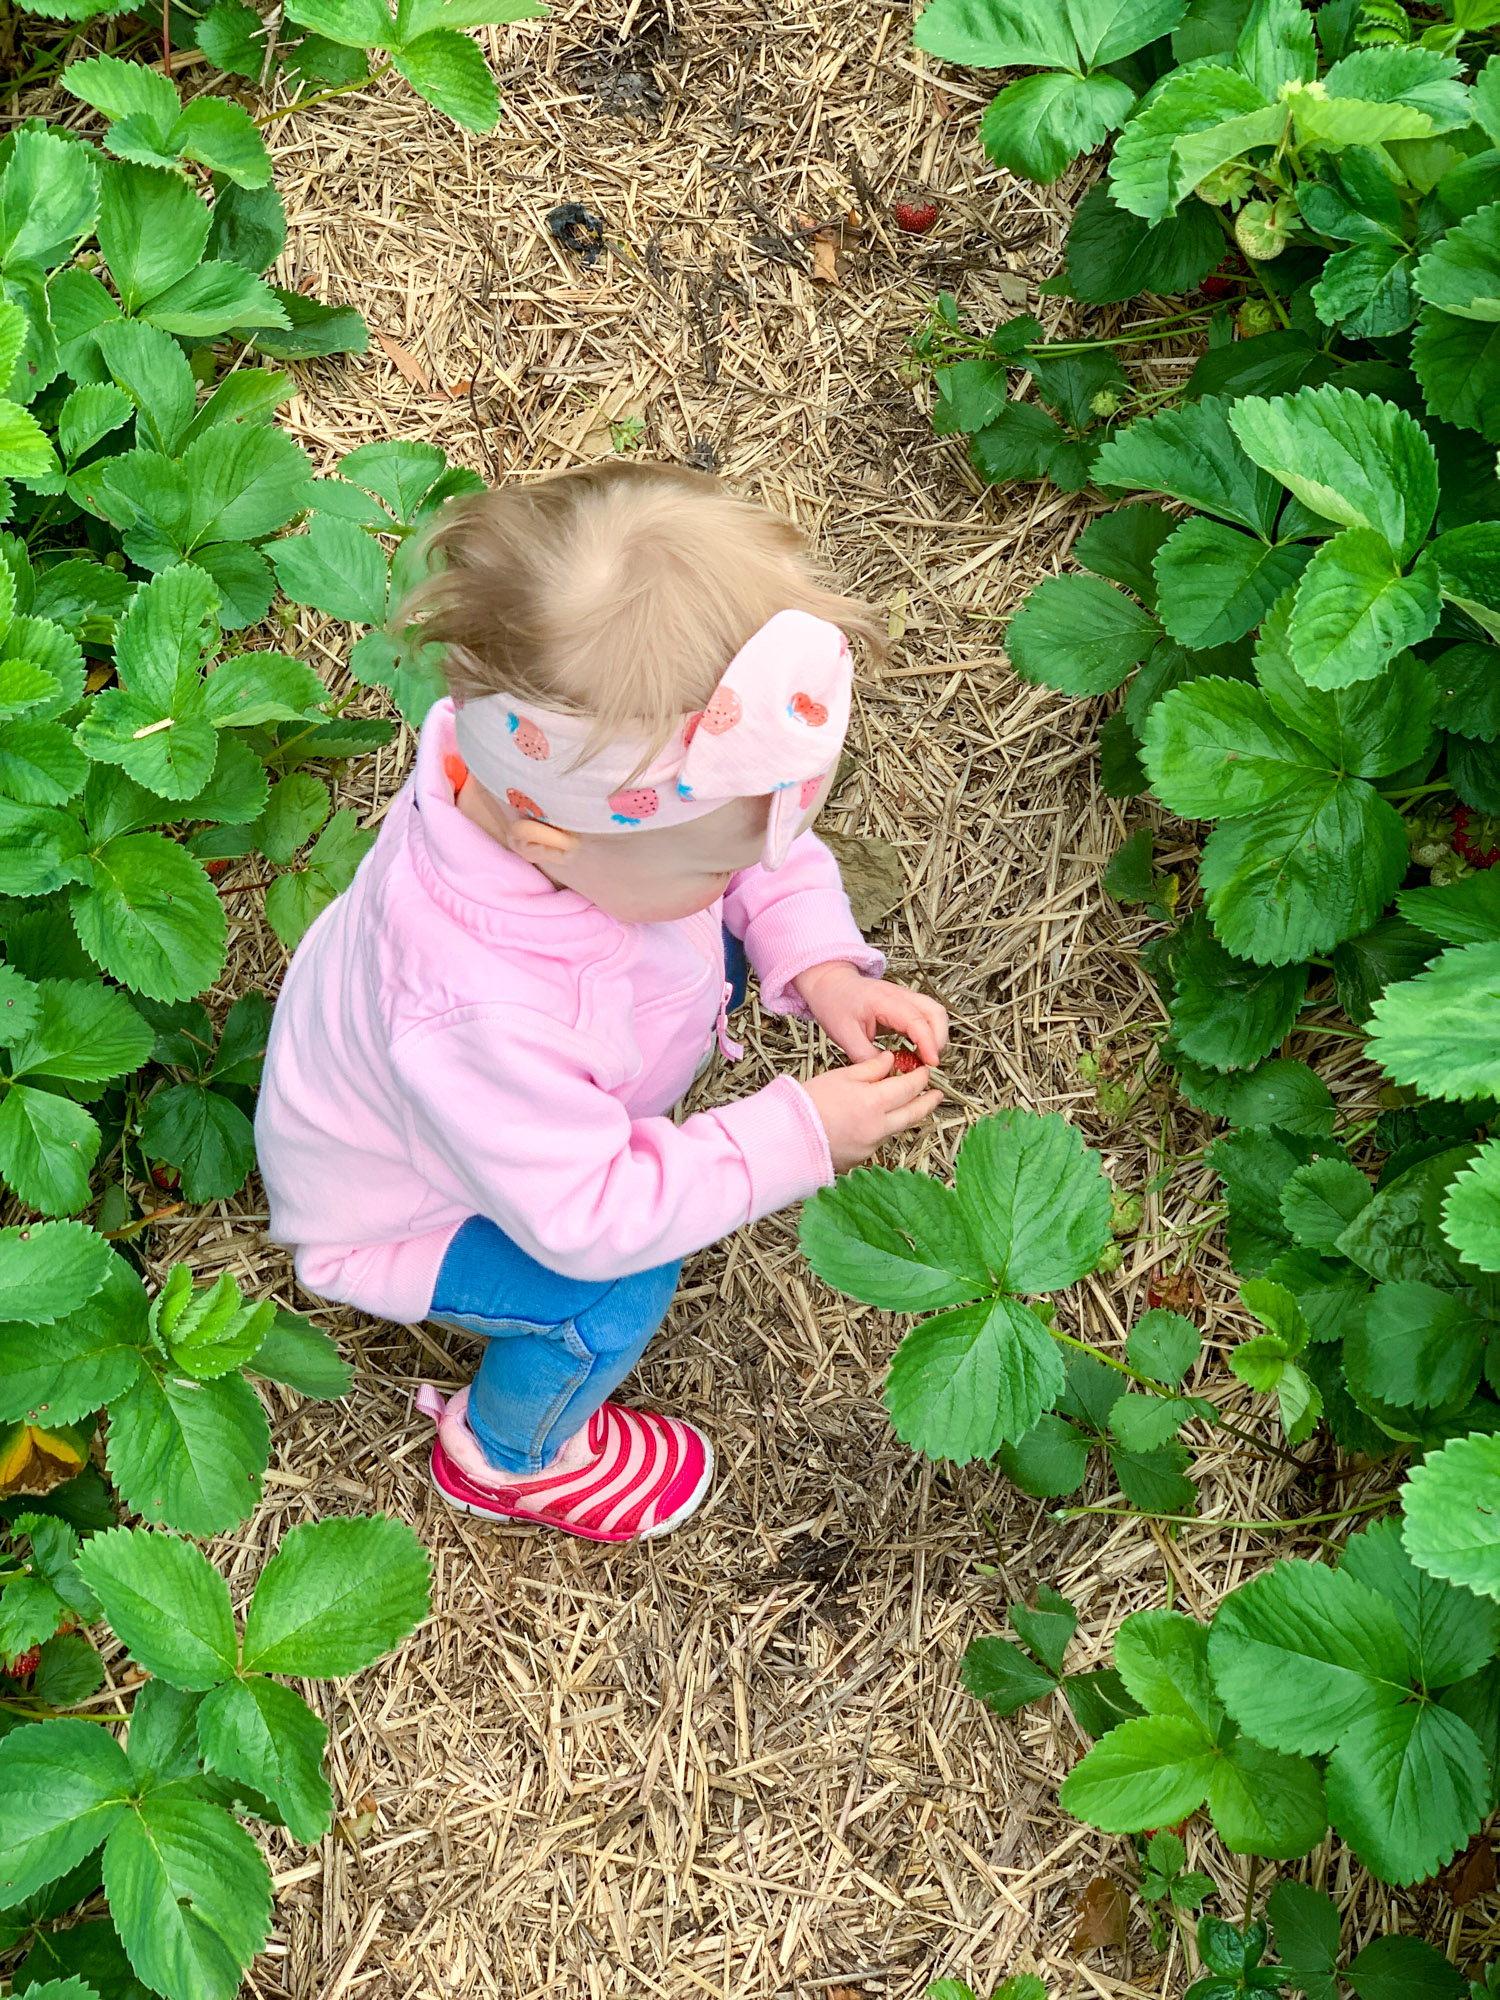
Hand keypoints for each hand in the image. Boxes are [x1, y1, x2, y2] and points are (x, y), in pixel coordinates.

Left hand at [792, 960, 949, 1066]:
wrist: (830, 984)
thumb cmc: (834, 1004)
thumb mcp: (845, 1035)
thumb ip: (867, 1057)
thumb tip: (888, 1075)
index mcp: (884, 1001)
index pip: (917, 1021)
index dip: (928, 1043)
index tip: (931, 1063)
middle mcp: (900, 995)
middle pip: (935, 1013)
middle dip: (939, 1040)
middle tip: (928, 1063)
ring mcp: (905, 996)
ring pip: (935, 1013)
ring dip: (937, 1036)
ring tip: (924, 1058)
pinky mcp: (905, 1003)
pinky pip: (927, 1015)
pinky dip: (929, 1033)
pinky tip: (917, 1050)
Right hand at [801, 1053, 941, 1172]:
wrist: (787, 1138)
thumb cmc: (807, 1104)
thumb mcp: (839, 1076)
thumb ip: (869, 1068)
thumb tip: (889, 1060)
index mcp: (875, 1102)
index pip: (909, 1087)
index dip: (920, 1078)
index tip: (924, 1071)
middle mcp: (879, 1127)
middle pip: (913, 1113)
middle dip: (927, 1102)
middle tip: (936, 1094)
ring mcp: (870, 1146)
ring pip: (896, 1128)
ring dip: (904, 1116)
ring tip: (908, 1106)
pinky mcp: (860, 1160)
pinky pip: (877, 1142)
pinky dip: (880, 1130)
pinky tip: (873, 1123)